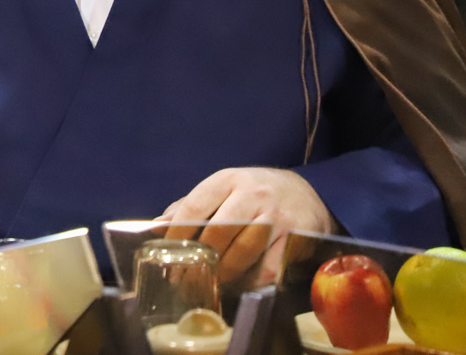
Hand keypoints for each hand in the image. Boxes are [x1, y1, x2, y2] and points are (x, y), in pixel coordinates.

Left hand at [160, 167, 338, 285]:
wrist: (307, 193)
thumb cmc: (255, 193)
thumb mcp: (224, 188)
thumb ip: (191, 206)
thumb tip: (157, 227)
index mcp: (228, 179)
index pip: (195, 207)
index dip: (177, 233)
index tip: (167, 253)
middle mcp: (251, 195)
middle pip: (218, 232)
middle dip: (199, 259)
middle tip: (185, 278)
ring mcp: (274, 217)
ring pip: (242, 252)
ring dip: (223, 273)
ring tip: (210, 283)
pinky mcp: (293, 238)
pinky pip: (267, 268)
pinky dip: (250, 281)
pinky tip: (239, 286)